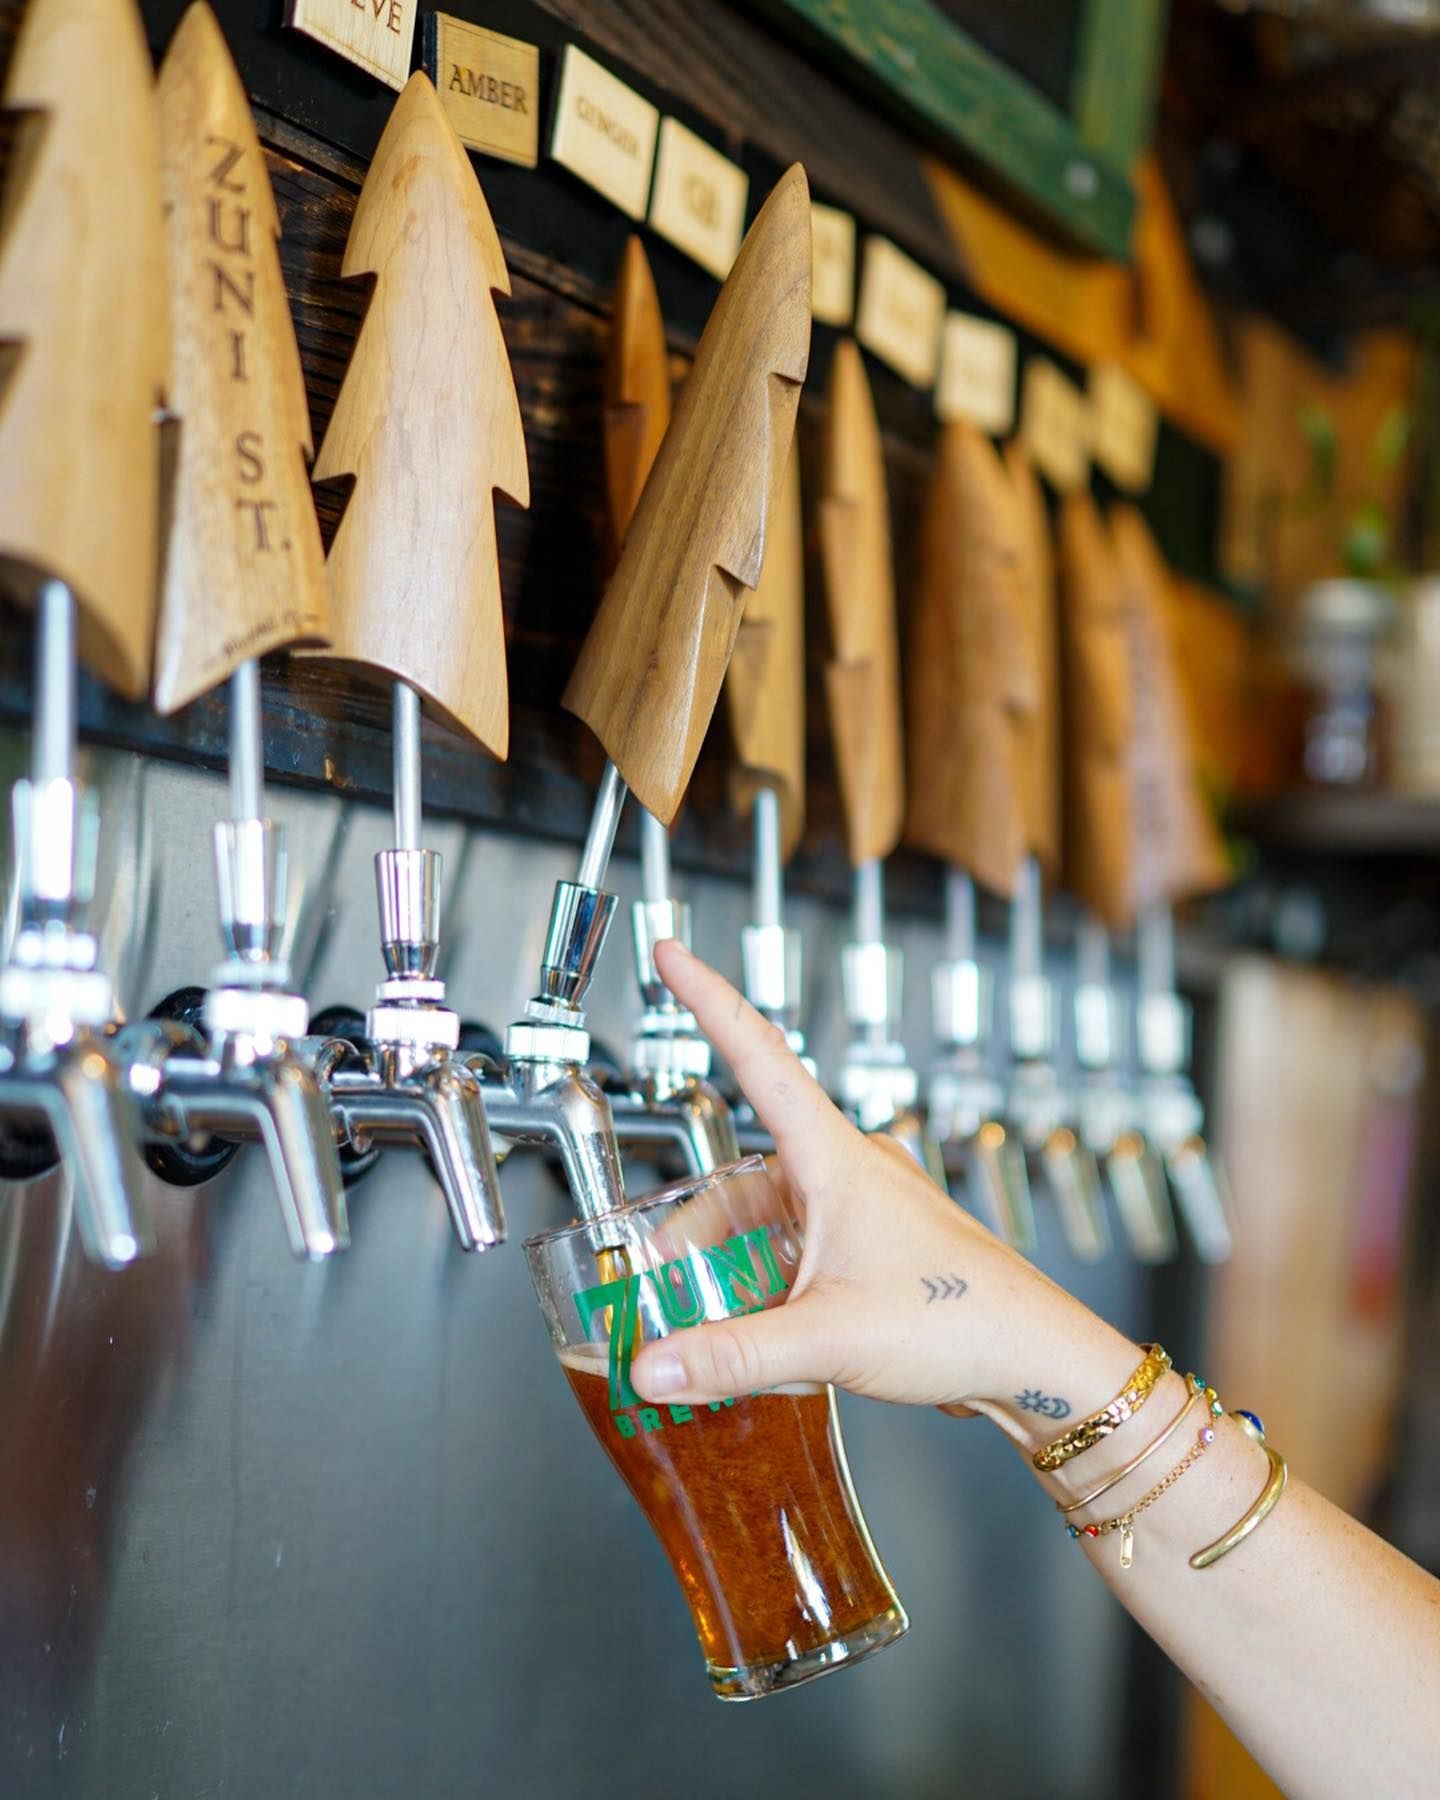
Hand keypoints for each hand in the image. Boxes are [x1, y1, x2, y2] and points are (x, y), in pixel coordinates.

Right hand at [631, 941, 1138, 1447]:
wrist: (1036, 1360)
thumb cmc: (963, 1320)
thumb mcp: (829, 1338)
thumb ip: (731, 1355)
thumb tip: (653, 1367)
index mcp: (836, 1157)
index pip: (758, 1054)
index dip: (707, 999)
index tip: (671, 951)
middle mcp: (850, 1169)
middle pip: (742, 1177)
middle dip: (698, 1230)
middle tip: (663, 1279)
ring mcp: (865, 1207)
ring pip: (769, 1222)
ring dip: (737, 1271)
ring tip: (723, 1332)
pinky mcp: (876, 1247)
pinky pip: (800, 1252)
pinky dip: (772, 1289)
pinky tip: (774, 1340)